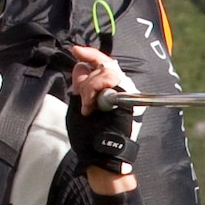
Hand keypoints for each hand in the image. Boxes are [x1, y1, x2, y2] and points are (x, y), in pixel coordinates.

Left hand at [63, 43, 141, 176]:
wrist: (100, 154)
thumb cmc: (89, 136)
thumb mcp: (79, 105)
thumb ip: (81, 85)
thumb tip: (80, 65)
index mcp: (109, 89)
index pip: (102, 63)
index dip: (89, 53)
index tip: (76, 49)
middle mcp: (120, 88)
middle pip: (105, 64)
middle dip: (88, 79)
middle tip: (84, 99)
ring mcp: (126, 93)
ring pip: (106, 71)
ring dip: (90, 87)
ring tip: (88, 107)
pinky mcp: (129, 97)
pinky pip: (110, 81)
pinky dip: (96, 90)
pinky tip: (91, 106)